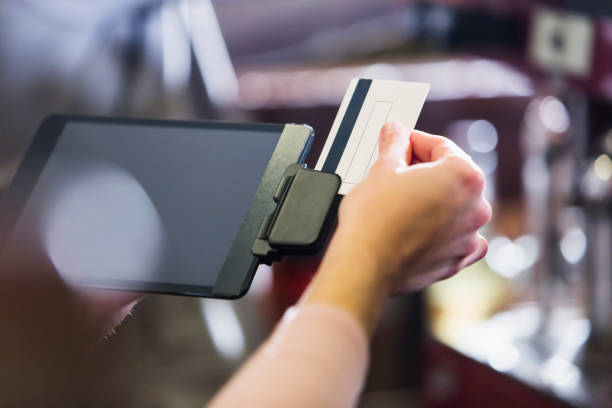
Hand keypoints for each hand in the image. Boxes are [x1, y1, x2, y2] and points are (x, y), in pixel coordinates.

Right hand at [304, 121, 490, 333]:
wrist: (365, 264)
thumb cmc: (374, 219)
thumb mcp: (381, 170)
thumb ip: (395, 146)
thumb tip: (395, 132)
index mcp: (464, 176)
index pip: (442, 147)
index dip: (416, 142)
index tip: (402, 143)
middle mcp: (475, 207)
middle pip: (452, 177)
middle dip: (426, 171)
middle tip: (398, 170)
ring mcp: (469, 237)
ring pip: (455, 209)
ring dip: (435, 201)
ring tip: (403, 201)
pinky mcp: (456, 261)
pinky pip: (457, 239)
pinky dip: (443, 232)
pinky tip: (421, 228)